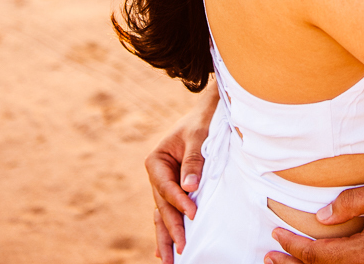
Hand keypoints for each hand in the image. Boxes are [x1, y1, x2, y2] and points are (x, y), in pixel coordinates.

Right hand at [146, 89, 216, 261]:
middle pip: (162, 206)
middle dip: (171, 229)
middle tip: (181, 250)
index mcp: (156, 161)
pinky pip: (170, 211)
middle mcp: (157, 175)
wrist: (207, 113)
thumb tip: (189, 187)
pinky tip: (166, 249)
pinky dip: (168, 228)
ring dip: (166, 236)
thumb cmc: (202, 122)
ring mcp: (165, 184)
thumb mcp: (198, 136)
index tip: (193, 213)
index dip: (178, 202)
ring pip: (163, 214)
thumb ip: (193, 160)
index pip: (166, 187)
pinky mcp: (176, 189)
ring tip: (168, 260)